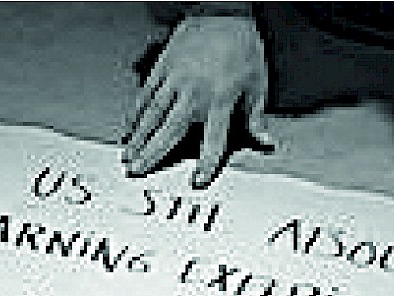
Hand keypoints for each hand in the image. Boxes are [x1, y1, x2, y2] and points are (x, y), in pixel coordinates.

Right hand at [122, 15, 270, 187]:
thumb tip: (265, 141)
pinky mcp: (163, 65)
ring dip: (139, 138)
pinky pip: (147, 94)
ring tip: (128, 155)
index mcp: (220, 99)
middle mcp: (195, 91)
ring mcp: (175, 78)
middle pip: (170, 130)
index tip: (197, 180)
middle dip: (153, 153)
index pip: (213, 141)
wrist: (225, 7)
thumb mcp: (257, 82)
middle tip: (138, 170)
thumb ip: (255, 116)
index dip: (205, 163)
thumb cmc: (242, 45)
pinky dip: (136, 113)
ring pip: (153, 114)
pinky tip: (128, 128)